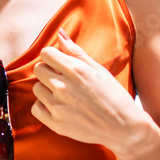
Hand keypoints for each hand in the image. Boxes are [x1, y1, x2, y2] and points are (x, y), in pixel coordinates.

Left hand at [31, 29, 148, 151]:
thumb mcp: (98, 69)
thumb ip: (76, 51)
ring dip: (46, 89)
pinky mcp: (56, 123)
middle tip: (62, 79)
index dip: (52, 56)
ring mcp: (58, 106)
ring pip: (36, 88)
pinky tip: (58, 106)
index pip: (46, 53)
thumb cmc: (114, 95)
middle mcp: (63, 87)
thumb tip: (59, 33)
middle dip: (48, 71)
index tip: (60, 63)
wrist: (123, 127)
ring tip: (62, 94)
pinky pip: (36, 108)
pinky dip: (44, 106)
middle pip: (38, 69)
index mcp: (75, 70)